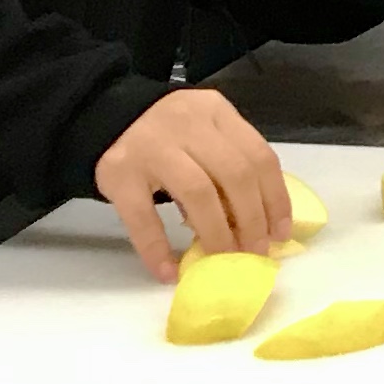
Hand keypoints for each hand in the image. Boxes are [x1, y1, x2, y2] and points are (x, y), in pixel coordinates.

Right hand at [93, 87, 286, 278]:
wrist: (102, 115)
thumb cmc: (166, 132)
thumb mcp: (202, 132)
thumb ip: (226, 164)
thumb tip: (252, 223)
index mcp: (216, 112)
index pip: (259, 157)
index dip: (275, 199)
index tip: (280, 233)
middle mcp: (188, 124)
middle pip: (235, 174)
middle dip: (252, 220)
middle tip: (255, 252)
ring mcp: (152, 146)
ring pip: (198, 192)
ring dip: (217, 232)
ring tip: (224, 259)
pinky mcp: (119, 172)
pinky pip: (142, 216)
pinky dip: (157, 248)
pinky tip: (169, 270)